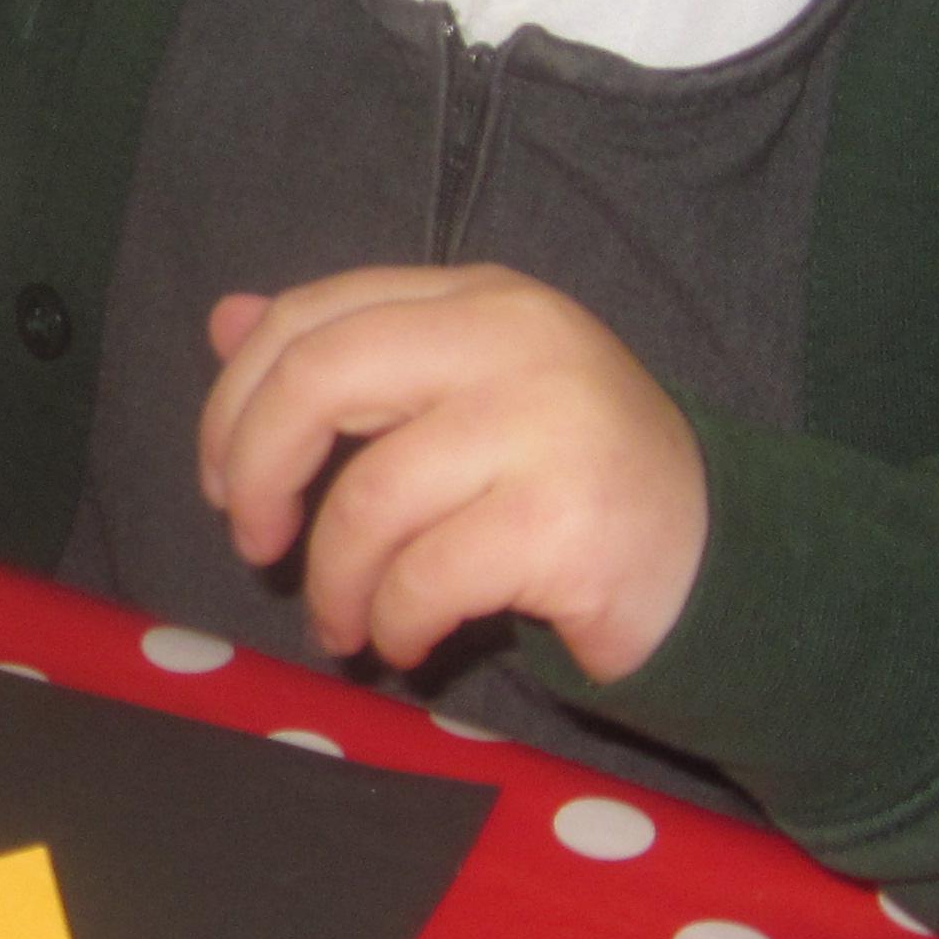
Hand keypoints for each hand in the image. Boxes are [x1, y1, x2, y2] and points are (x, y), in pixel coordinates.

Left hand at [194, 267, 708, 682]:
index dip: (237, 400)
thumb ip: (350, 357)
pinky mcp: (564, 519)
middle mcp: (513, 339)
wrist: (716, 555)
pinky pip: (423, 578)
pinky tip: (407, 639)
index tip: (222, 479)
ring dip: (332, 583)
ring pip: (368, 500)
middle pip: (320, 378)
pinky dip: (393, 622)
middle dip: (256, 472)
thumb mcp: (458, 396)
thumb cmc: (566, 477)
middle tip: (252, 544)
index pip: (315, 314)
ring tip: (344, 625)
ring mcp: (546, 424)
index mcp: (477, 298)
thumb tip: (225, 320)